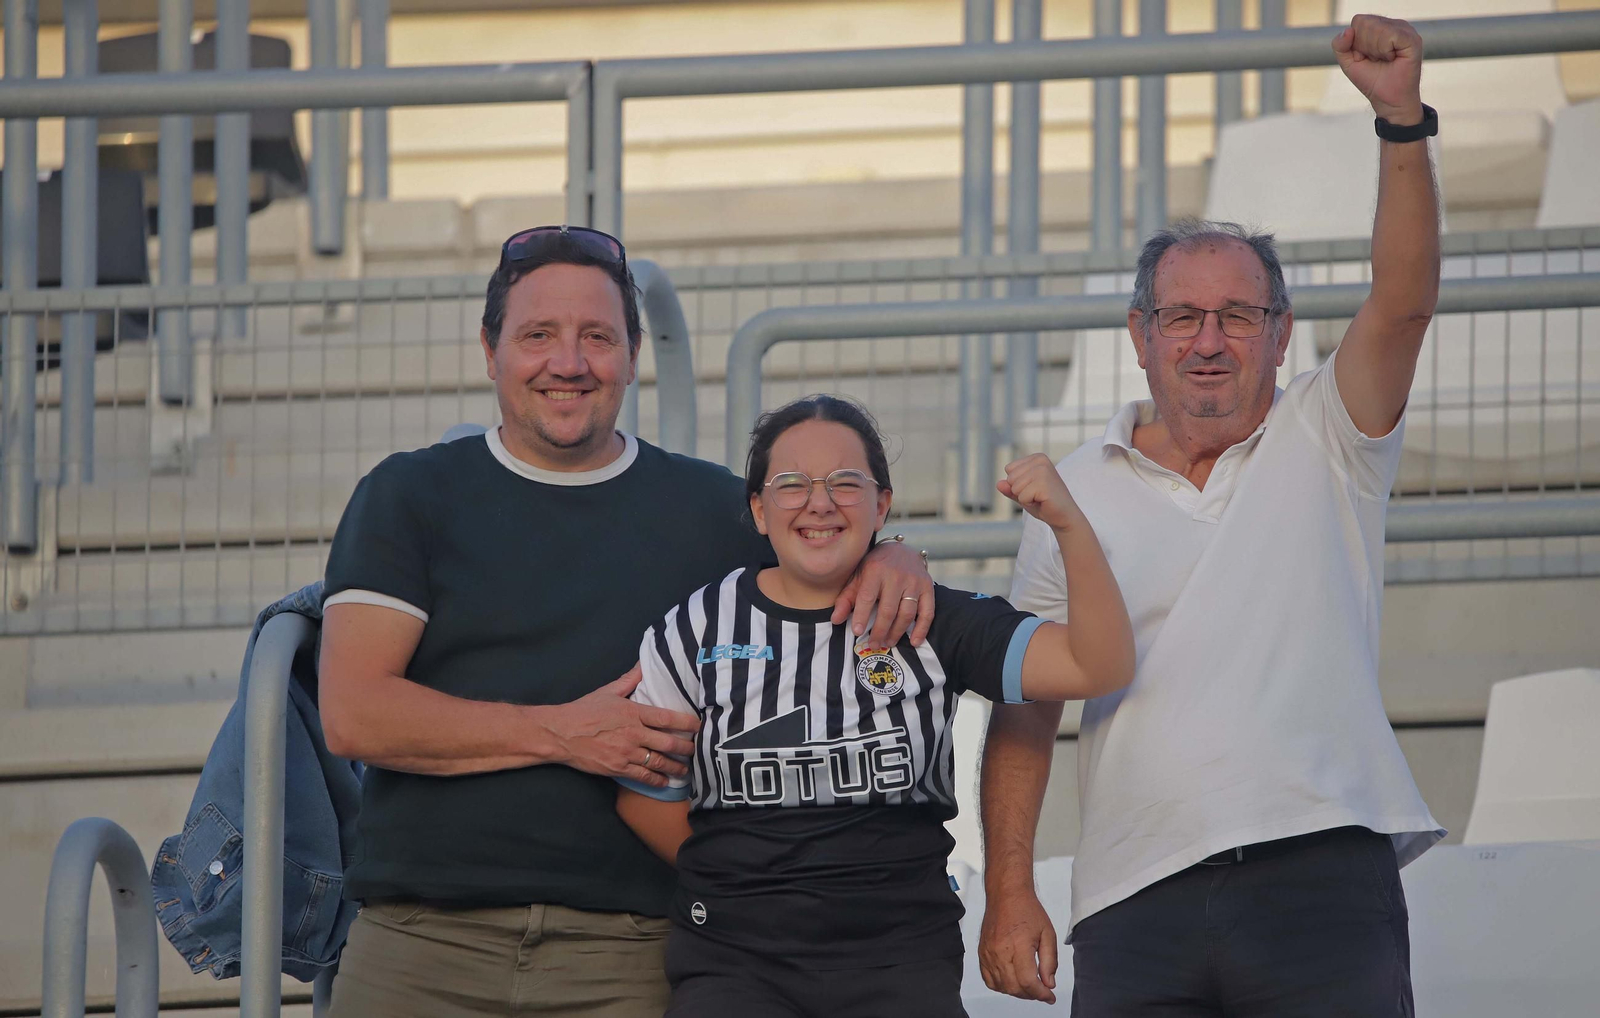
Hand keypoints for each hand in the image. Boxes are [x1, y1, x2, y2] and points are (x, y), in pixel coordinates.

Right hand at [543, 666, 698, 787]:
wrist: (561, 733)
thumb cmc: (583, 710)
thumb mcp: (607, 691)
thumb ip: (629, 680)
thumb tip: (643, 665)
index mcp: (633, 712)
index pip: (667, 718)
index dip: (687, 723)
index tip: (700, 725)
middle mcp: (633, 733)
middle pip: (668, 743)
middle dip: (686, 748)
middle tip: (698, 750)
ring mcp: (626, 753)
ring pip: (659, 762)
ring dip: (676, 766)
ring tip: (687, 769)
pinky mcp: (618, 768)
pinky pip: (643, 776)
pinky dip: (657, 779)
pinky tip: (666, 781)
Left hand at [832, 539, 934, 647]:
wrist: (901, 549)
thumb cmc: (875, 567)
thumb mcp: (858, 577)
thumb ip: (846, 599)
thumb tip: (835, 620)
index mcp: (875, 570)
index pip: (867, 597)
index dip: (861, 616)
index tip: (857, 631)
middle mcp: (896, 575)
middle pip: (888, 609)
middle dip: (880, 630)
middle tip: (874, 644)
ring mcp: (914, 581)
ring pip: (907, 613)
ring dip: (897, 632)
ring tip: (888, 642)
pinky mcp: (928, 587)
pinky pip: (928, 612)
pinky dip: (922, 629)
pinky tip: (914, 641)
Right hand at [978, 888, 1058, 1003]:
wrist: (1006, 894)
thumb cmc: (1026, 909)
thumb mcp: (1048, 933)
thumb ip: (1050, 961)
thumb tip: (1049, 983)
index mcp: (1018, 945)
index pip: (1028, 981)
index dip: (1040, 994)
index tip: (1049, 996)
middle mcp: (1000, 951)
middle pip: (1014, 987)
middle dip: (1031, 994)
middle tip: (1041, 990)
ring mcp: (988, 953)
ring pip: (1001, 986)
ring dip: (1017, 991)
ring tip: (1028, 985)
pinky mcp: (982, 953)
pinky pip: (988, 979)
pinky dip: (1001, 986)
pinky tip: (1012, 981)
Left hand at [998, 453, 1084, 534]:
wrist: (1064, 516)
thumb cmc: (1044, 503)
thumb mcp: (1022, 494)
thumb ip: (1009, 488)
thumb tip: (999, 484)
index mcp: (1037, 458)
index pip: (1009, 469)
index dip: (1016, 483)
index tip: (1033, 488)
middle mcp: (1041, 461)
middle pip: (1010, 478)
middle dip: (1019, 491)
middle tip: (1037, 495)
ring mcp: (1043, 471)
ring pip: (1015, 487)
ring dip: (1024, 497)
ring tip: (1040, 498)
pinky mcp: (1044, 483)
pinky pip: (1021, 497)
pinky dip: (1029, 503)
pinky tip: (1043, 501)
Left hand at [1333, 14, 1423, 123]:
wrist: (1388, 100)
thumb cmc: (1371, 80)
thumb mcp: (1348, 62)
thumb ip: (1339, 45)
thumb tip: (1348, 30)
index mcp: (1380, 26)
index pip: (1358, 21)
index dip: (1356, 42)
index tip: (1366, 56)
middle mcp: (1394, 24)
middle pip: (1366, 22)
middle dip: (1365, 46)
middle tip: (1376, 59)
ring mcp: (1405, 30)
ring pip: (1377, 27)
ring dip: (1375, 50)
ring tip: (1385, 59)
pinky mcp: (1413, 39)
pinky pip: (1390, 35)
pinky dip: (1385, 51)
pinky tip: (1392, 58)